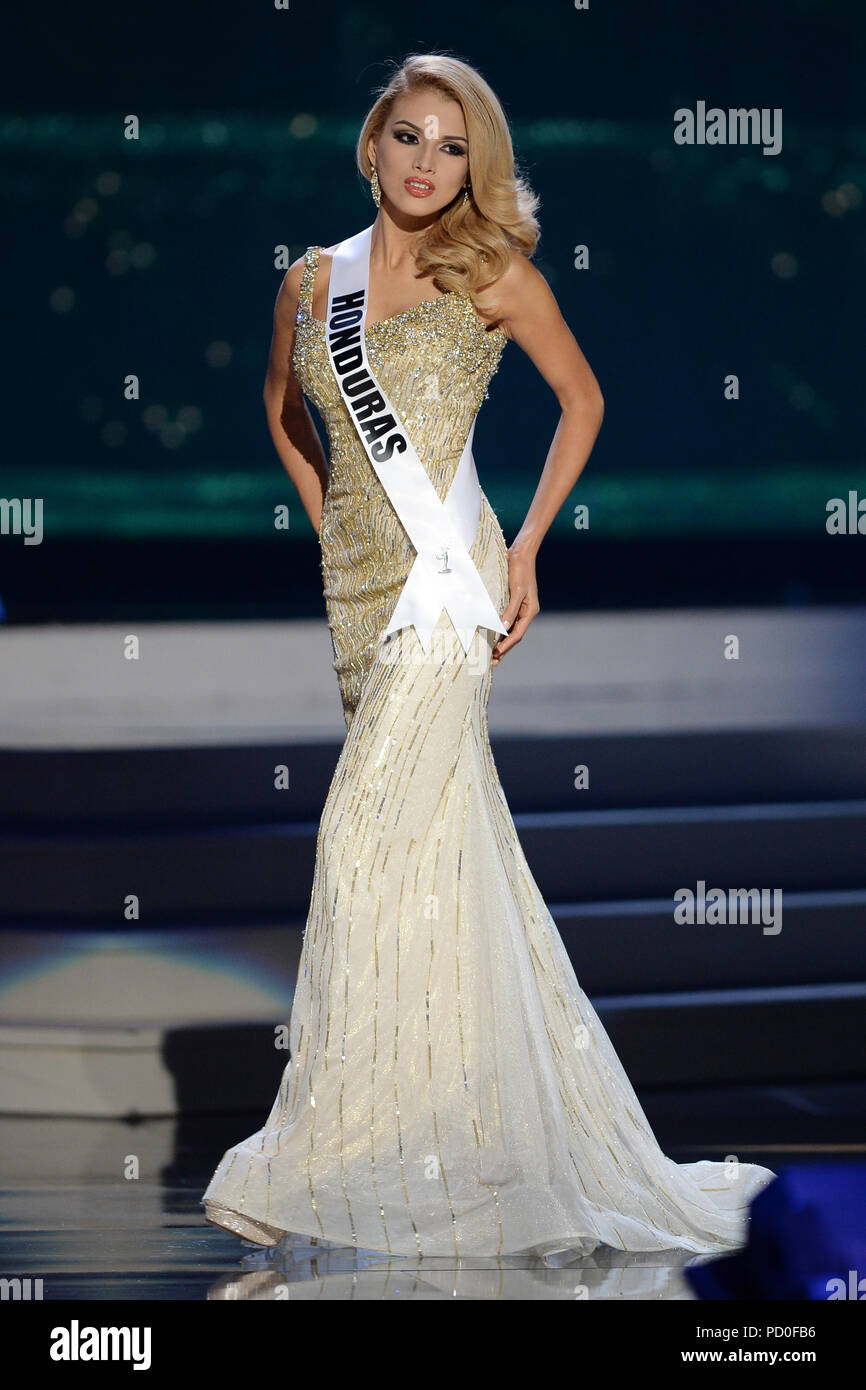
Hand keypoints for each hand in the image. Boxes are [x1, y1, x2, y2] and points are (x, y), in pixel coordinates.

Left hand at [492, 544, 539, 665]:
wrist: (520, 552)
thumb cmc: (520, 569)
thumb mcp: (515, 590)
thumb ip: (509, 610)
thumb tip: (503, 628)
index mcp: (529, 610)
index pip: (517, 634)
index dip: (506, 646)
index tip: (496, 655)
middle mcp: (526, 611)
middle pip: (514, 635)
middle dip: (504, 648)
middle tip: (492, 662)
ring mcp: (519, 607)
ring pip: (510, 629)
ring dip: (501, 641)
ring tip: (491, 653)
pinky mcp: (512, 601)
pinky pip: (506, 620)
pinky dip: (499, 629)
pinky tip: (491, 634)